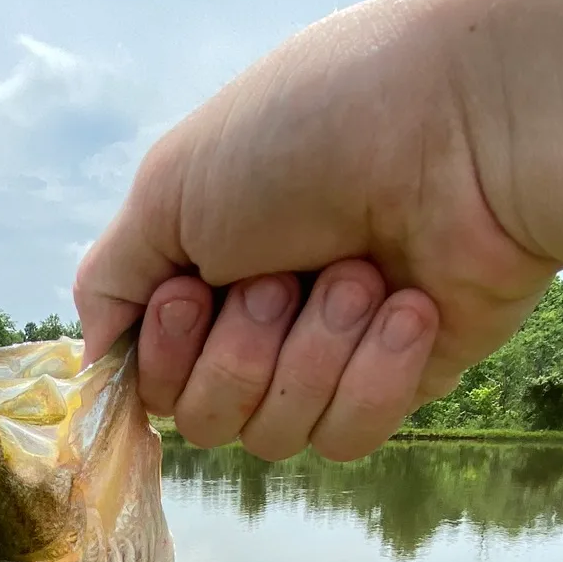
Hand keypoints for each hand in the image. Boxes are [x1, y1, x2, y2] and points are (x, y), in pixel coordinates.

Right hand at [74, 0, 558, 460]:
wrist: (466, 126)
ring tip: (358, 273)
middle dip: (239, 350)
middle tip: (282, 275)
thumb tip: (96, 357)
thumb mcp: (167, 188)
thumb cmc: (306, 133)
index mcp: (202, 263)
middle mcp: (259, 312)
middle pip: (205, 417)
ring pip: (275, 434)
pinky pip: (348, 435)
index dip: (163, 352)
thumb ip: (111, 280)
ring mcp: (331, 352)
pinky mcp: (403, 381)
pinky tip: (408, 305)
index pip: (150, 374)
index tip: (190, 292)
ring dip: (310, 353)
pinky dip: (371, 376)